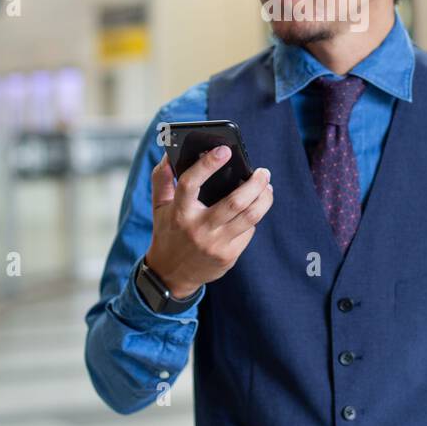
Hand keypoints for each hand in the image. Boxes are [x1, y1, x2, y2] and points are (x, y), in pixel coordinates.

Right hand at [144, 146, 273, 298]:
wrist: (171, 275)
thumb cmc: (168, 232)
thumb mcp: (159, 207)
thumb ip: (161, 178)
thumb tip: (168, 153)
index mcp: (178, 211)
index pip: (190, 183)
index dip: (207, 165)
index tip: (225, 150)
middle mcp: (198, 228)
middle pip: (234, 202)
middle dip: (255, 183)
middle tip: (263, 171)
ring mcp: (215, 243)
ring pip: (250, 217)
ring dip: (264, 198)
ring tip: (267, 186)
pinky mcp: (228, 255)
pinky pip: (248, 231)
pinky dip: (254, 216)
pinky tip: (255, 208)